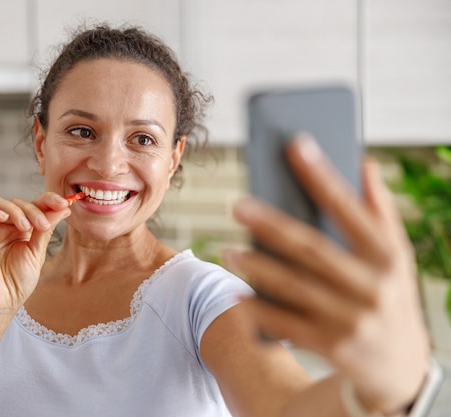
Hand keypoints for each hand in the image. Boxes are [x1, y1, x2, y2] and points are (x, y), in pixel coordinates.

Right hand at [0, 193, 70, 316]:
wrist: (2, 303)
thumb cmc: (19, 282)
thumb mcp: (37, 251)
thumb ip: (46, 229)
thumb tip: (64, 208)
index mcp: (22, 229)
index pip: (34, 205)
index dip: (48, 199)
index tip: (64, 202)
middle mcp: (5, 226)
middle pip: (18, 202)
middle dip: (34, 209)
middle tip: (43, 225)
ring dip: (16, 210)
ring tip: (26, 228)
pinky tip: (5, 219)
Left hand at [225, 136, 429, 412]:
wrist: (401, 367)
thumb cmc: (391, 294)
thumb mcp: (397, 255)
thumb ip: (379, 210)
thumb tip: (364, 163)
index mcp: (388, 256)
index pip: (351, 209)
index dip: (323, 176)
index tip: (295, 144)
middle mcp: (372, 287)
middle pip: (314, 250)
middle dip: (274, 226)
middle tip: (239, 206)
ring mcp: (351, 320)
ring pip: (296, 289)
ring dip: (259, 269)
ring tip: (229, 251)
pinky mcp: (331, 346)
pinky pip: (288, 326)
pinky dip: (261, 311)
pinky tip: (238, 294)